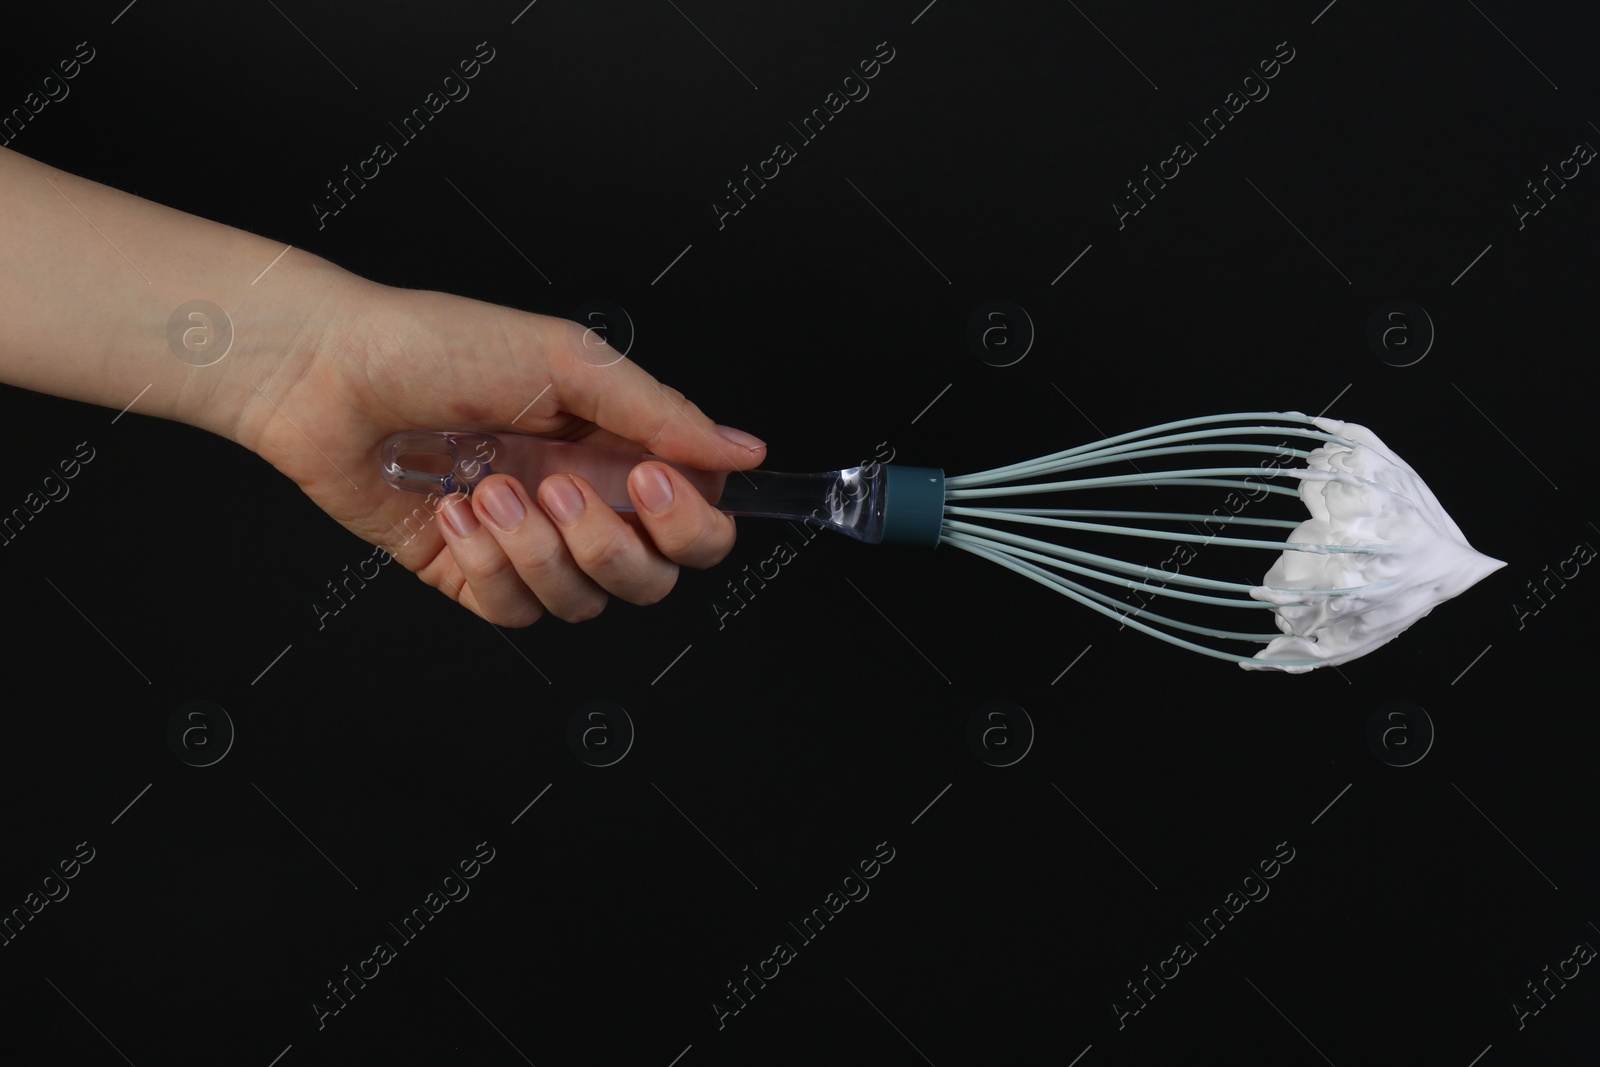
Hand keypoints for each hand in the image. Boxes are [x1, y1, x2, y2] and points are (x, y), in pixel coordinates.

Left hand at [235, 277, 765, 625]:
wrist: (324, 373)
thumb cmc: (436, 345)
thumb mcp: (567, 360)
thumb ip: (661, 413)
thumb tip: (744, 450)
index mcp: (617, 447)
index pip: (697, 521)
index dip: (691, 523)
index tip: (652, 484)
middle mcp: (581, 500)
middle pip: (651, 578)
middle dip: (611, 546)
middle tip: (561, 488)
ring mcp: (527, 542)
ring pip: (582, 602)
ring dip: (537, 550)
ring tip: (490, 489)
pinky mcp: (470, 573)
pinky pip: (512, 610)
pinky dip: (487, 566)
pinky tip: (454, 514)